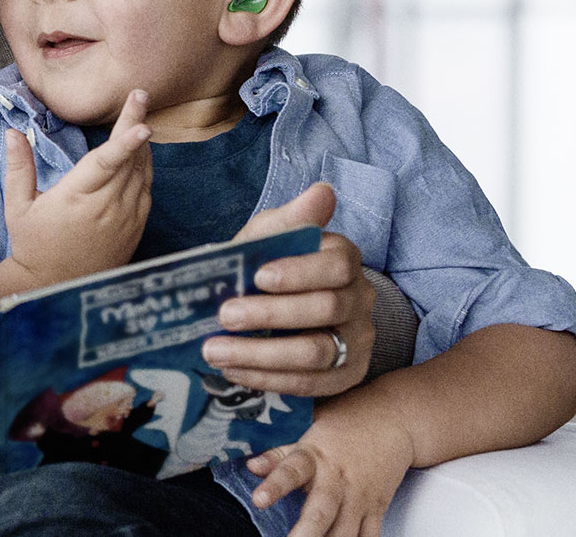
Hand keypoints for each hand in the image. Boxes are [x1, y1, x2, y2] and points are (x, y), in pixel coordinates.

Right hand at [0, 89, 151, 290]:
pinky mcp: (135, 228)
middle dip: (135, 123)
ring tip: (136, 116)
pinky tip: (139, 153)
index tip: (142, 122)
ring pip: (142, 173)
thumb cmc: (33, 244)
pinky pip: (145, 190)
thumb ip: (18, 167)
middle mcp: (106, 208)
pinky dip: (144, 168)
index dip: (125, 142)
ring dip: (141, 144)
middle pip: (129, 159)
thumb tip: (13, 132)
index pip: (106, 164)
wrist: (55, 285)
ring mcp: (125, 219)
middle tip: (140, 95)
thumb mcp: (17, 207)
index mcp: (76, 199)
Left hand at [201, 183, 375, 395]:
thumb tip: (322, 191)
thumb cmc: (268, 268)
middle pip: (326, 309)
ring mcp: (357, 340)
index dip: (299, 271)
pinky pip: (311, 384)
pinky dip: (267, 379)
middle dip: (270, 314)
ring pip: (317, 352)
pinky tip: (233, 371)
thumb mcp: (269, 239)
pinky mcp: (346, 375)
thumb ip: (288, 220)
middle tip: (224, 316)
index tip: (258, 276)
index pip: (336, 264)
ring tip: (215, 350)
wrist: (274, 312)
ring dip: (260, 354)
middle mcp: (360, 299)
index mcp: (344, 259)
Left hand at [244, 393, 413, 536]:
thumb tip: (250, 466)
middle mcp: (337, 480)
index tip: (258, 500)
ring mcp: (360, 497)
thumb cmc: (344, 427)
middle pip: (321, 512)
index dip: (274, 486)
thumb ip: (279, 455)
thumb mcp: (307, 433)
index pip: (290, 471)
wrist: (392, 422)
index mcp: (315, 457)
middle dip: (306, 533)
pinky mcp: (378, 509)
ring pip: (345, 532)